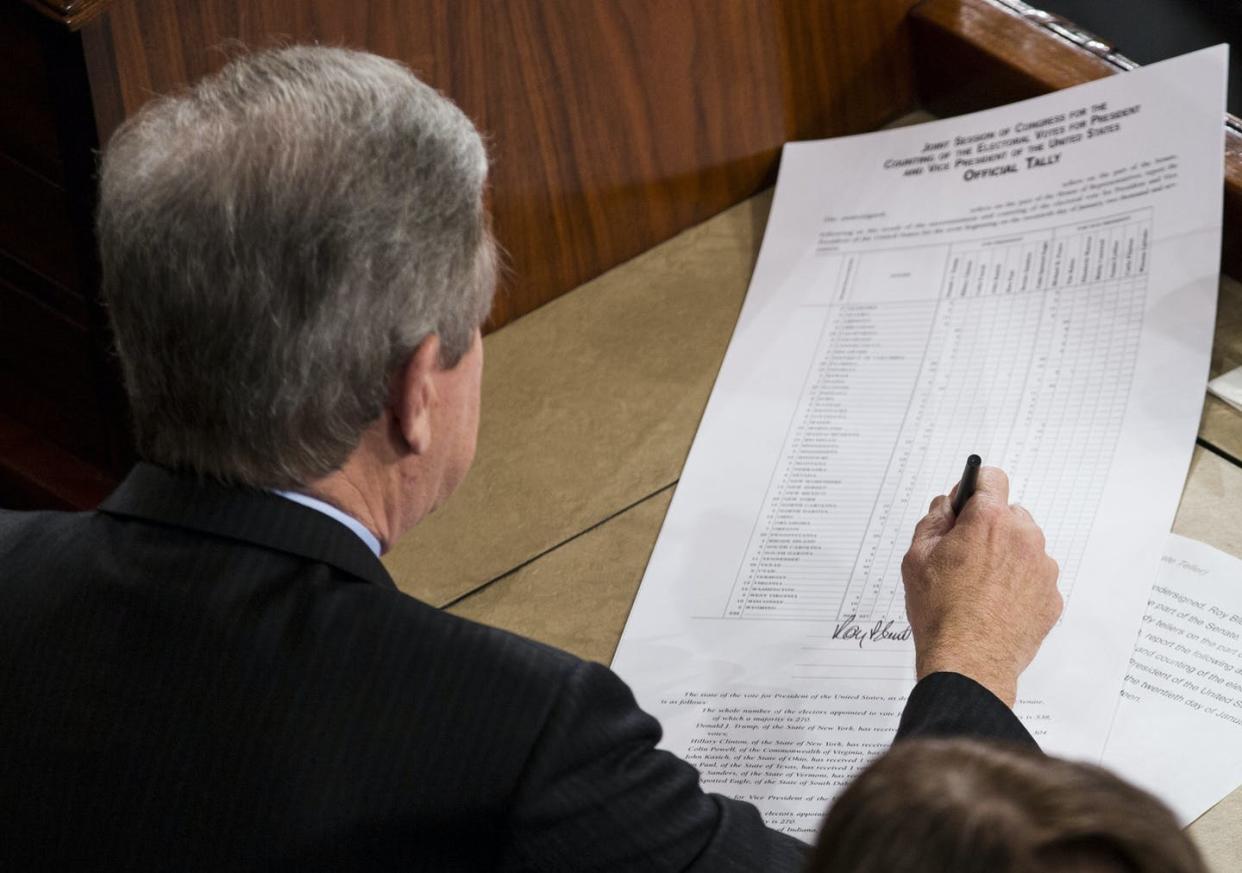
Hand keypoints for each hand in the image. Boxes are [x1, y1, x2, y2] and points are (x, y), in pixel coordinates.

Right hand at [900, 466, 1061, 706]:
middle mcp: (1024, 537)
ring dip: (1005, 556)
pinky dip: (1018, 585)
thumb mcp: (916, 556)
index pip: (991, 478)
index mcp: (990, 520)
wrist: (969, 661)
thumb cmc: (940, 612)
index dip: (974, 490)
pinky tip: (994, 605)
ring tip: (979, 587)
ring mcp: (1042, 568)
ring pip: (1024, 546)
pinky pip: (1034, 577)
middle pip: (1009, 514)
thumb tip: (949, 505)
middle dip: (988, 528)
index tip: (966, 505)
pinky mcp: (1052, 596)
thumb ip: (934, 519)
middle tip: (964, 557)